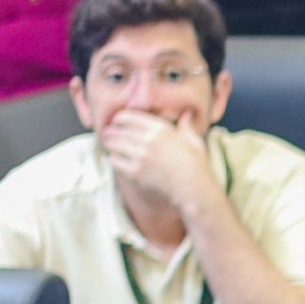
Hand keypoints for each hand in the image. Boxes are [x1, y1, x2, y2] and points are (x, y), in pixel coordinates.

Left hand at [97, 108, 217, 213]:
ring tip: (107, 143)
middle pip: (120, 130)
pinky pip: (116, 162)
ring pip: (115, 144)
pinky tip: (114, 158)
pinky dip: (113, 159)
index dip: (120, 118)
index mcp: (162, 129)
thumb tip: (187, 113)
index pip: (131, 117)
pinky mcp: (136, 173)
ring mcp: (141, 157)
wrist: (194, 190)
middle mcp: (149, 140)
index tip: (117, 120)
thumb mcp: (194, 141)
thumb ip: (186, 126)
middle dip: (111, 131)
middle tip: (107, 133)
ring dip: (110, 143)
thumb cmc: (197, 166)